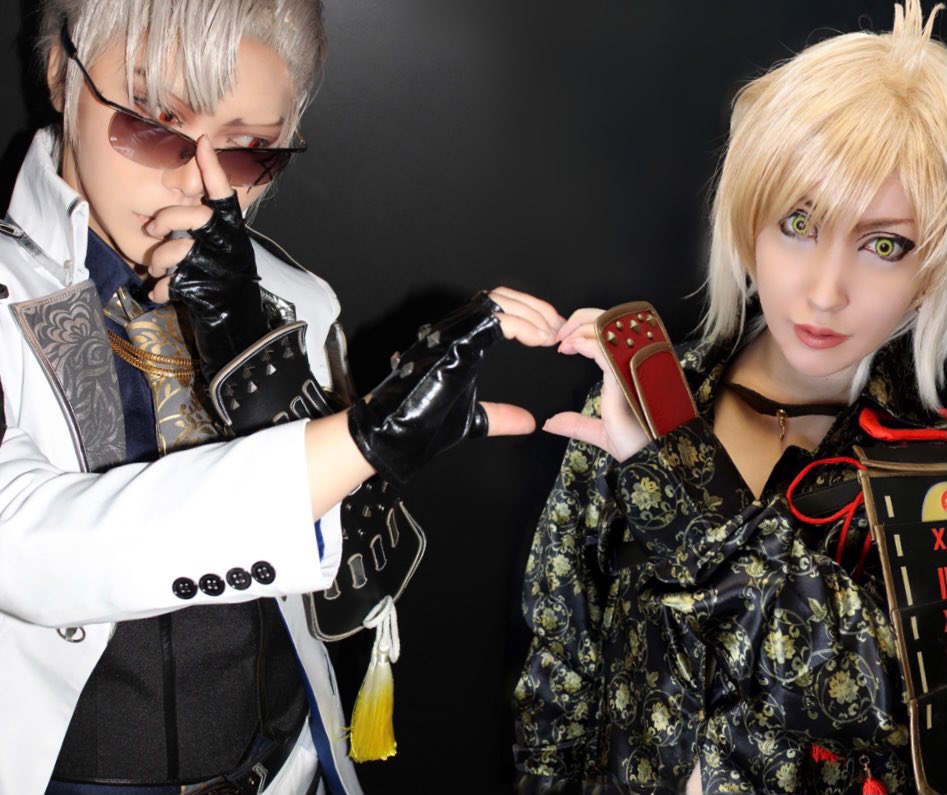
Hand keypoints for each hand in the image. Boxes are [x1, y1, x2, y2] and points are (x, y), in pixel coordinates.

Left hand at [150, 137, 268, 378]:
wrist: (239, 331)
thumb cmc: (225, 288)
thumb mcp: (221, 254)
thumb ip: (205, 233)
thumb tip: (170, 215)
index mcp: (234, 234)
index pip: (225, 195)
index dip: (213, 169)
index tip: (202, 142)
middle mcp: (229, 248)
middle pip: (196, 216)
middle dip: (168, 218)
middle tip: (152, 228)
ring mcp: (217, 270)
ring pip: (178, 250)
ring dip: (158, 261)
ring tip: (155, 270)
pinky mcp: (204, 292)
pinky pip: (172, 283)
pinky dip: (161, 291)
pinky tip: (161, 295)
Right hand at [348, 288, 562, 484]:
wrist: (394, 433)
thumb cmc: (422, 426)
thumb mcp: (474, 420)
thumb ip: (501, 417)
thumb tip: (528, 422)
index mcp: (457, 341)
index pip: (497, 309)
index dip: (530, 315)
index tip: (552, 334)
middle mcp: (453, 330)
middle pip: (501, 296)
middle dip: (536, 308)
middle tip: (558, 329)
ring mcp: (452, 332)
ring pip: (499, 301)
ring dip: (532, 314)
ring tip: (551, 335)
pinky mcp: (454, 341)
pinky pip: (496, 320)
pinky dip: (524, 326)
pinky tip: (540, 341)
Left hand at [545, 307, 649, 460]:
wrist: (650, 462)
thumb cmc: (637, 446)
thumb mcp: (600, 432)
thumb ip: (577, 423)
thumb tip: (551, 422)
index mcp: (632, 370)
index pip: (614, 331)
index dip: (587, 326)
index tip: (564, 340)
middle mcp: (637, 362)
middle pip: (613, 320)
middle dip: (581, 319)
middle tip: (560, 336)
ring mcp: (635, 367)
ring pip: (609, 328)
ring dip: (581, 328)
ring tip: (564, 341)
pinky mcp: (626, 377)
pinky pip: (606, 349)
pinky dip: (585, 342)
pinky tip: (572, 347)